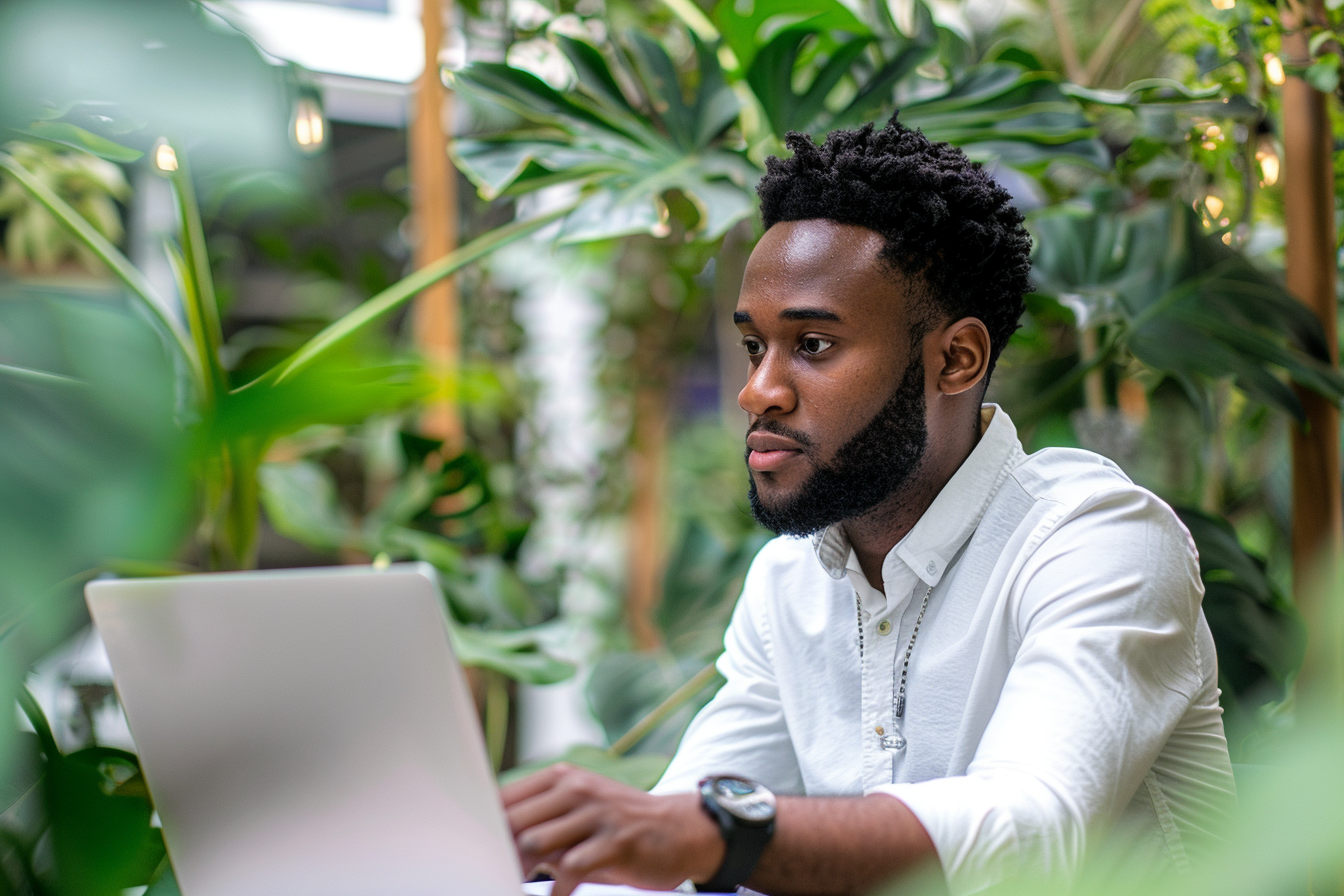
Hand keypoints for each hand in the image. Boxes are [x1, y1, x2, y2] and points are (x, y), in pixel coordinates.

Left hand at [502, 763, 724, 895]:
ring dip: (520, 871)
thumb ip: (543, 819)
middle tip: (487, 874)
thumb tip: (494, 839)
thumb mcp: (581, 809)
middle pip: (515, 821)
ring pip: (537, 843)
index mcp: (562, 778)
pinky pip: (572, 869)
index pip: (506, 798)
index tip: (470, 850)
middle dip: (497, 852)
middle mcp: (577, 790)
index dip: (483, 826)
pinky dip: (556, 890)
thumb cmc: (620, 824)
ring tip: (513, 885)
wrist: (681, 829)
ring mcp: (596, 814)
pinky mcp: (615, 842)